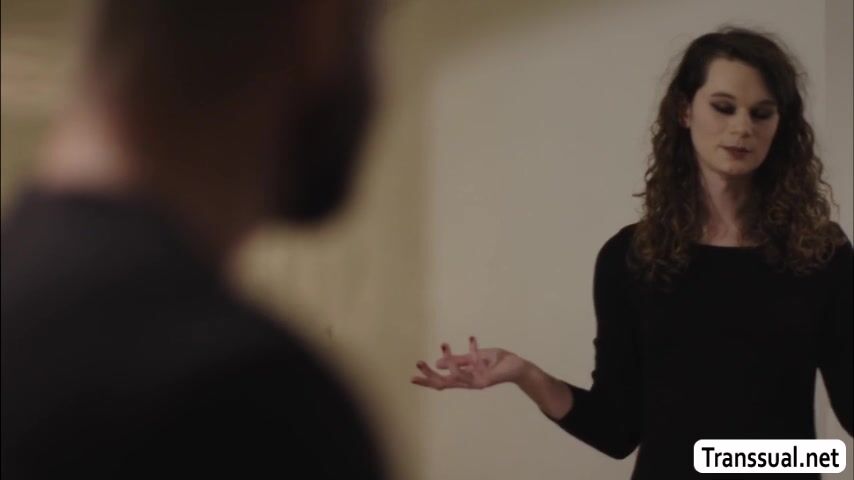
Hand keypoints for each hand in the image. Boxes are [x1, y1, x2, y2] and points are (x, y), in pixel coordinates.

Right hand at [411, 336, 528, 389]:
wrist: (518, 368)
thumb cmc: (498, 363)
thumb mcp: (475, 358)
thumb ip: (458, 360)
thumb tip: (437, 362)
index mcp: (464, 379)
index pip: (442, 381)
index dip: (426, 380)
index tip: (411, 377)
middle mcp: (468, 383)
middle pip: (444, 383)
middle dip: (430, 375)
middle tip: (418, 362)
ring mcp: (477, 382)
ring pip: (457, 375)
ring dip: (449, 360)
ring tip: (443, 343)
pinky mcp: (487, 379)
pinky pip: (476, 365)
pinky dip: (472, 351)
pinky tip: (471, 339)